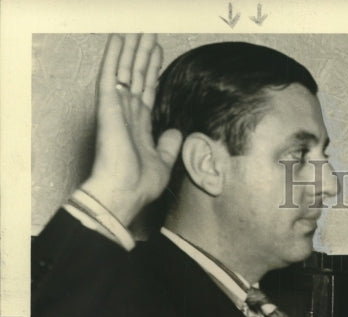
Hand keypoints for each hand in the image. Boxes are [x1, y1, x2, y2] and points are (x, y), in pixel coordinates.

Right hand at [80, 34, 182, 226]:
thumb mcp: (163, 163)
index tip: (157, 53)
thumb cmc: (139, 184)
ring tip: (138, 29)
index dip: (152, 71)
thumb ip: (168, 146)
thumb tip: (175, 132)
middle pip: (137, 76)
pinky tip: (118, 38)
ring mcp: (116, 107)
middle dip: (143, 54)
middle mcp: (128, 113)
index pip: (147, 90)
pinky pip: (109, 75)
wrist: (124, 192)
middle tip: (148, 32)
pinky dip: (113, 56)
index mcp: (139, 125)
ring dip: (131, 48)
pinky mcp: (107, 106)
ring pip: (124, 70)